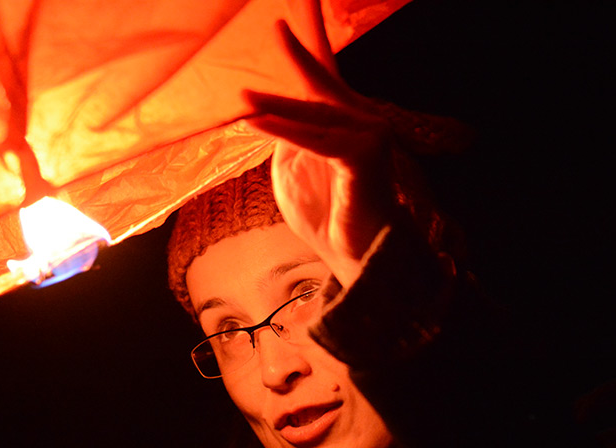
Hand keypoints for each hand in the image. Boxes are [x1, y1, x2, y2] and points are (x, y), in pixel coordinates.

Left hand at [244, 20, 397, 287]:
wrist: (356, 256)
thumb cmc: (325, 214)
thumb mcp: (292, 165)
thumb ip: (286, 134)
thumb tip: (267, 110)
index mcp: (345, 119)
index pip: (324, 74)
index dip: (312, 40)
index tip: (289, 16)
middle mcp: (364, 120)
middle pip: (318, 87)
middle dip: (298, 56)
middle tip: (279, 23)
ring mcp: (370, 136)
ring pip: (314, 114)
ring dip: (277, 109)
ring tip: (245, 100)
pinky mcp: (365, 156)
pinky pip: (316, 139)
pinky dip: (285, 132)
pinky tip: (256, 123)